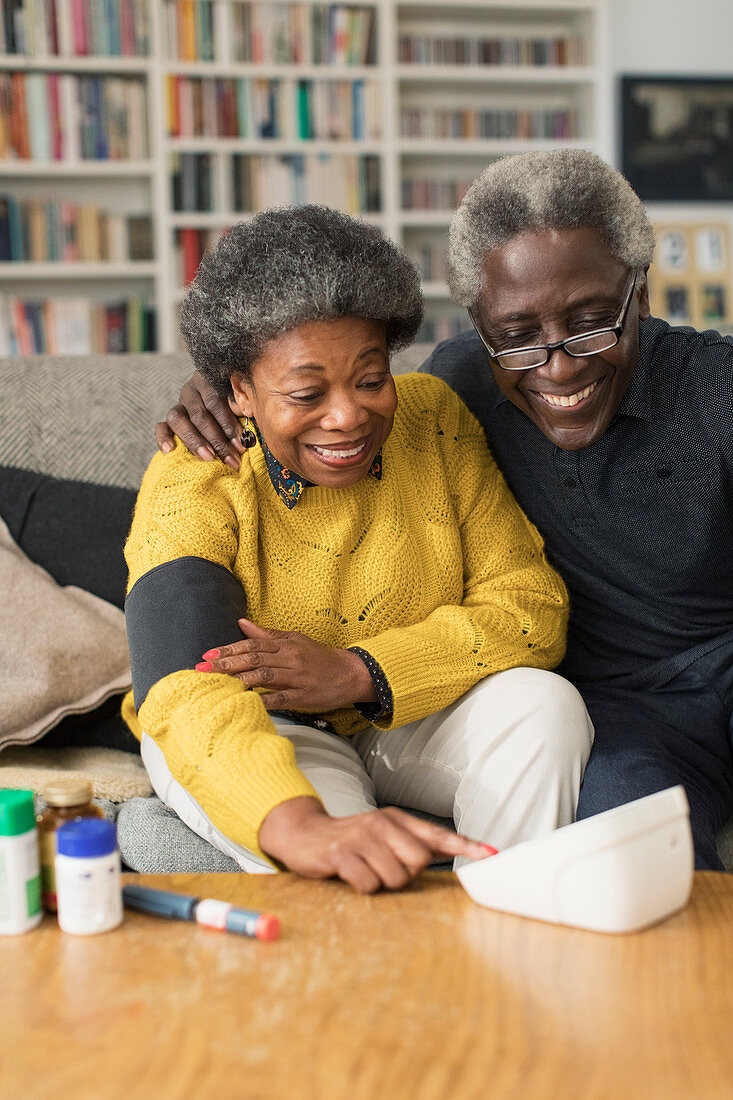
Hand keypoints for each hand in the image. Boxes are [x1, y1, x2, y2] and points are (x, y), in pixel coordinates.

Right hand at [155, 371, 243, 468]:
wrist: (218, 408)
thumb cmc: (237, 408)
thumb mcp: (242, 404)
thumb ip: (243, 407)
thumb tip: (249, 414)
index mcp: (209, 381)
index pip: (215, 401)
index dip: (228, 424)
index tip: (241, 444)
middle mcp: (191, 390)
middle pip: (199, 414)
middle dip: (217, 439)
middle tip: (231, 458)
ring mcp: (178, 405)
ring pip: (179, 420)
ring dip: (195, 441)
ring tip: (209, 458)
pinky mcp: (168, 420)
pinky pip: (161, 427)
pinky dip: (163, 438)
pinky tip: (169, 450)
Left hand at [196, 618, 376, 710]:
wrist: (350, 673)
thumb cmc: (318, 657)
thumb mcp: (294, 640)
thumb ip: (267, 634)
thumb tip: (241, 623)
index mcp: (286, 644)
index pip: (252, 644)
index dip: (229, 649)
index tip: (207, 655)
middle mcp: (290, 658)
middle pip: (254, 659)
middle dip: (226, 664)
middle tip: (202, 669)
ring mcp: (297, 677)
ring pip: (264, 676)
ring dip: (239, 679)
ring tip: (218, 683)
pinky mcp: (304, 696)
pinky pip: (282, 698)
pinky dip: (265, 700)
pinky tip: (248, 703)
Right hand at [259, 797, 495, 892]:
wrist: (304, 834)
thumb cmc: (351, 840)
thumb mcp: (382, 835)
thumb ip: (412, 844)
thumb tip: (447, 856)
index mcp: (396, 818)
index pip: (438, 834)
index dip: (466, 846)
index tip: (491, 855)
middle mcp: (381, 823)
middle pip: (419, 861)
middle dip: (406, 874)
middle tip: (383, 867)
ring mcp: (361, 837)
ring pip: (396, 877)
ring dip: (383, 883)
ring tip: (365, 870)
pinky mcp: (342, 853)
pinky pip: (369, 884)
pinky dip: (363, 886)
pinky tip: (351, 875)